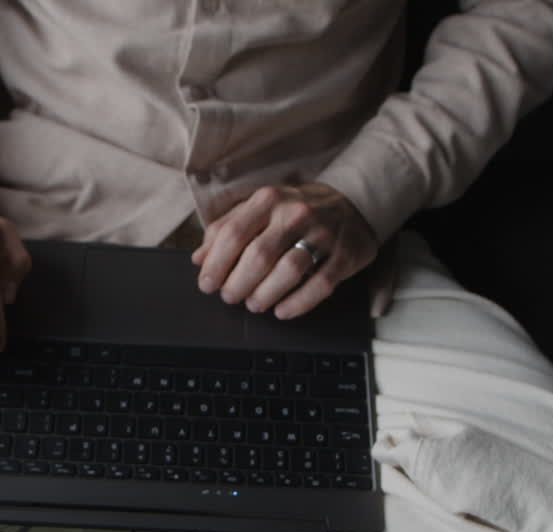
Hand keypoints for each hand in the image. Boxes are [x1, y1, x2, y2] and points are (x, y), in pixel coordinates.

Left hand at [191, 183, 377, 319]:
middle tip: (230, 297)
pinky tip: (282, 311)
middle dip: (238, 283)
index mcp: (268, 200)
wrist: (353, 201)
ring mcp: (323, 234)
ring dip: (265, 294)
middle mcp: (295, 213)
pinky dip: (298, 303)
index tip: (207, 284)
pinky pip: (320, 285)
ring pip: (288, 271)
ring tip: (254, 304)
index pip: (233, 234)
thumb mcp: (260, 208)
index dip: (216, 264)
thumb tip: (199, 258)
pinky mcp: (344, 255)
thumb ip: (227, 228)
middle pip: (258, 256)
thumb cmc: (295, 210)